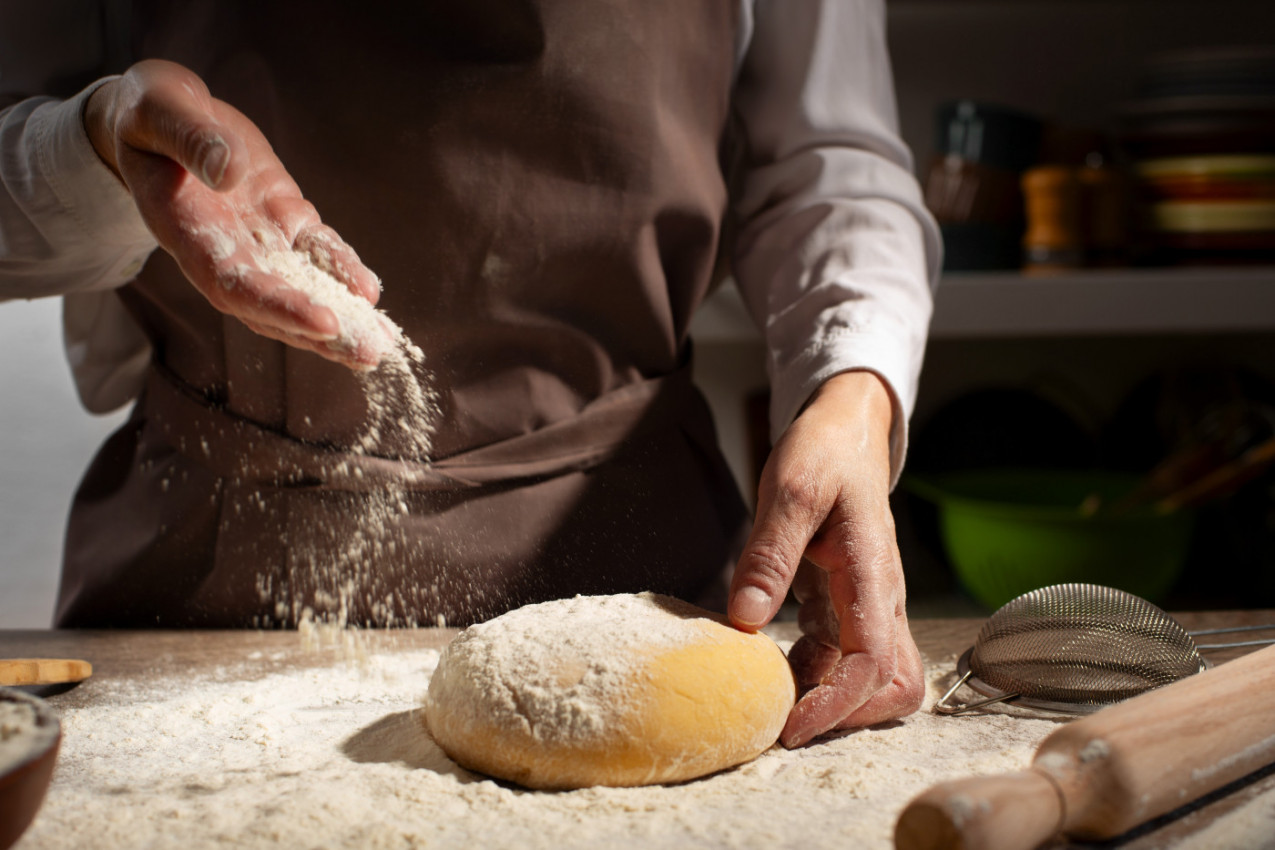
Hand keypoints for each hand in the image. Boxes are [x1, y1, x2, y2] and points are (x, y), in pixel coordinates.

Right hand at [84, 60, 391, 368]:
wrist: (166, 116)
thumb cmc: (152, 114)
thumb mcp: (161, 111)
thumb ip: (191, 141)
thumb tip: (228, 171)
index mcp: (186, 231)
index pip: (235, 285)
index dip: (279, 307)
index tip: (323, 323)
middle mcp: (224, 248)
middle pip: (273, 305)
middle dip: (320, 333)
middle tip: (367, 355)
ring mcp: (259, 237)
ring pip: (301, 287)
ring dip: (341, 317)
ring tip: (379, 343)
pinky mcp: (284, 218)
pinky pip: (317, 251)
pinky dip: (343, 270)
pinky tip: (370, 292)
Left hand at [728, 371, 923, 746]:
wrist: (845, 433)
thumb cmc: (823, 453)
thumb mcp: (788, 491)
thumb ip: (769, 555)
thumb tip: (745, 619)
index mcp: (873, 574)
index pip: (874, 662)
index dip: (836, 704)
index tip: (790, 725)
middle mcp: (883, 598)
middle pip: (896, 686)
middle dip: (850, 715)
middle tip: (788, 719)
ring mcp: (870, 605)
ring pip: (876, 679)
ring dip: (831, 697)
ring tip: (773, 693)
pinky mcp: (851, 606)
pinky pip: (847, 658)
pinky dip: (817, 674)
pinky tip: (778, 662)